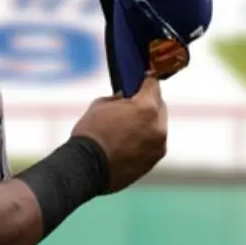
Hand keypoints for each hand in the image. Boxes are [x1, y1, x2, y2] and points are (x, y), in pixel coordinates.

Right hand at [70, 72, 167, 193]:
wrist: (86, 168)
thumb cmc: (91, 133)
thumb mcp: (101, 105)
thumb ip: (119, 99)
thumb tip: (126, 98)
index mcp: (146, 108)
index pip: (153, 85)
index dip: (147, 79)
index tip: (144, 76)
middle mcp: (158, 127)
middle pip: (159, 106)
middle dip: (149, 101)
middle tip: (136, 101)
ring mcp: (158, 146)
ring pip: (158, 126)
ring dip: (149, 121)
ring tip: (131, 124)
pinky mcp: (154, 160)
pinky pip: (154, 142)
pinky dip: (146, 138)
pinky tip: (130, 140)